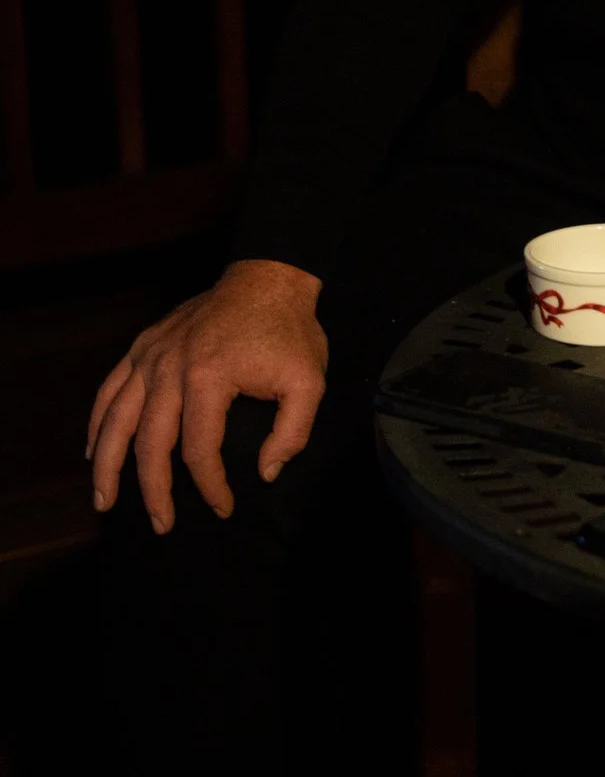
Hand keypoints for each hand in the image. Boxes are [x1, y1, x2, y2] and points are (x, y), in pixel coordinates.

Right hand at [88, 258, 326, 532]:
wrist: (268, 280)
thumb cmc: (290, 332)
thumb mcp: (309, 381)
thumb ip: (292, 432)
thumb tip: (266, 474)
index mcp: (208, 378)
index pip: (199, 449)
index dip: (209, 486)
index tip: (223, 508)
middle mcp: (169, 368)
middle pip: (149, 443)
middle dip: (153, 491)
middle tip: (162, 524)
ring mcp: (150, 355)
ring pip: (115, 419)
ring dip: (107, 464)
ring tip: (104, 501)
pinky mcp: (142, 346)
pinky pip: (109, 389)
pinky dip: (97, 422)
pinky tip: (94, 451)